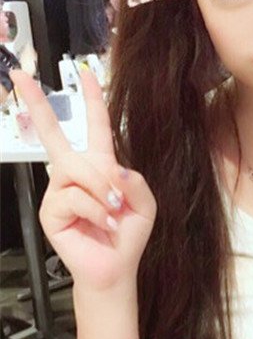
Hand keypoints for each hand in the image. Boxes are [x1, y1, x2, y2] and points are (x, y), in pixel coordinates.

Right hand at [10, 69, 156, 291]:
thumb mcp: (145, 204)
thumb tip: (114, 169)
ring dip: (101, 190)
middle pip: (55, 135)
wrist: (115, 266)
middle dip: (38, 105)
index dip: (91, 99)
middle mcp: (74, 173)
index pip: (94, 126)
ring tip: (114, 211)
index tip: (83, 72)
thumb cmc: (128, 234)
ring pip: (77, 170)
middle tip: (21, 76)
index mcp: (100, 165)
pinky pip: (75, 197)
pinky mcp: (51, 209)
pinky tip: (105, 223)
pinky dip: (97, 210)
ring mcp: (59, 190)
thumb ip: (135, 181)